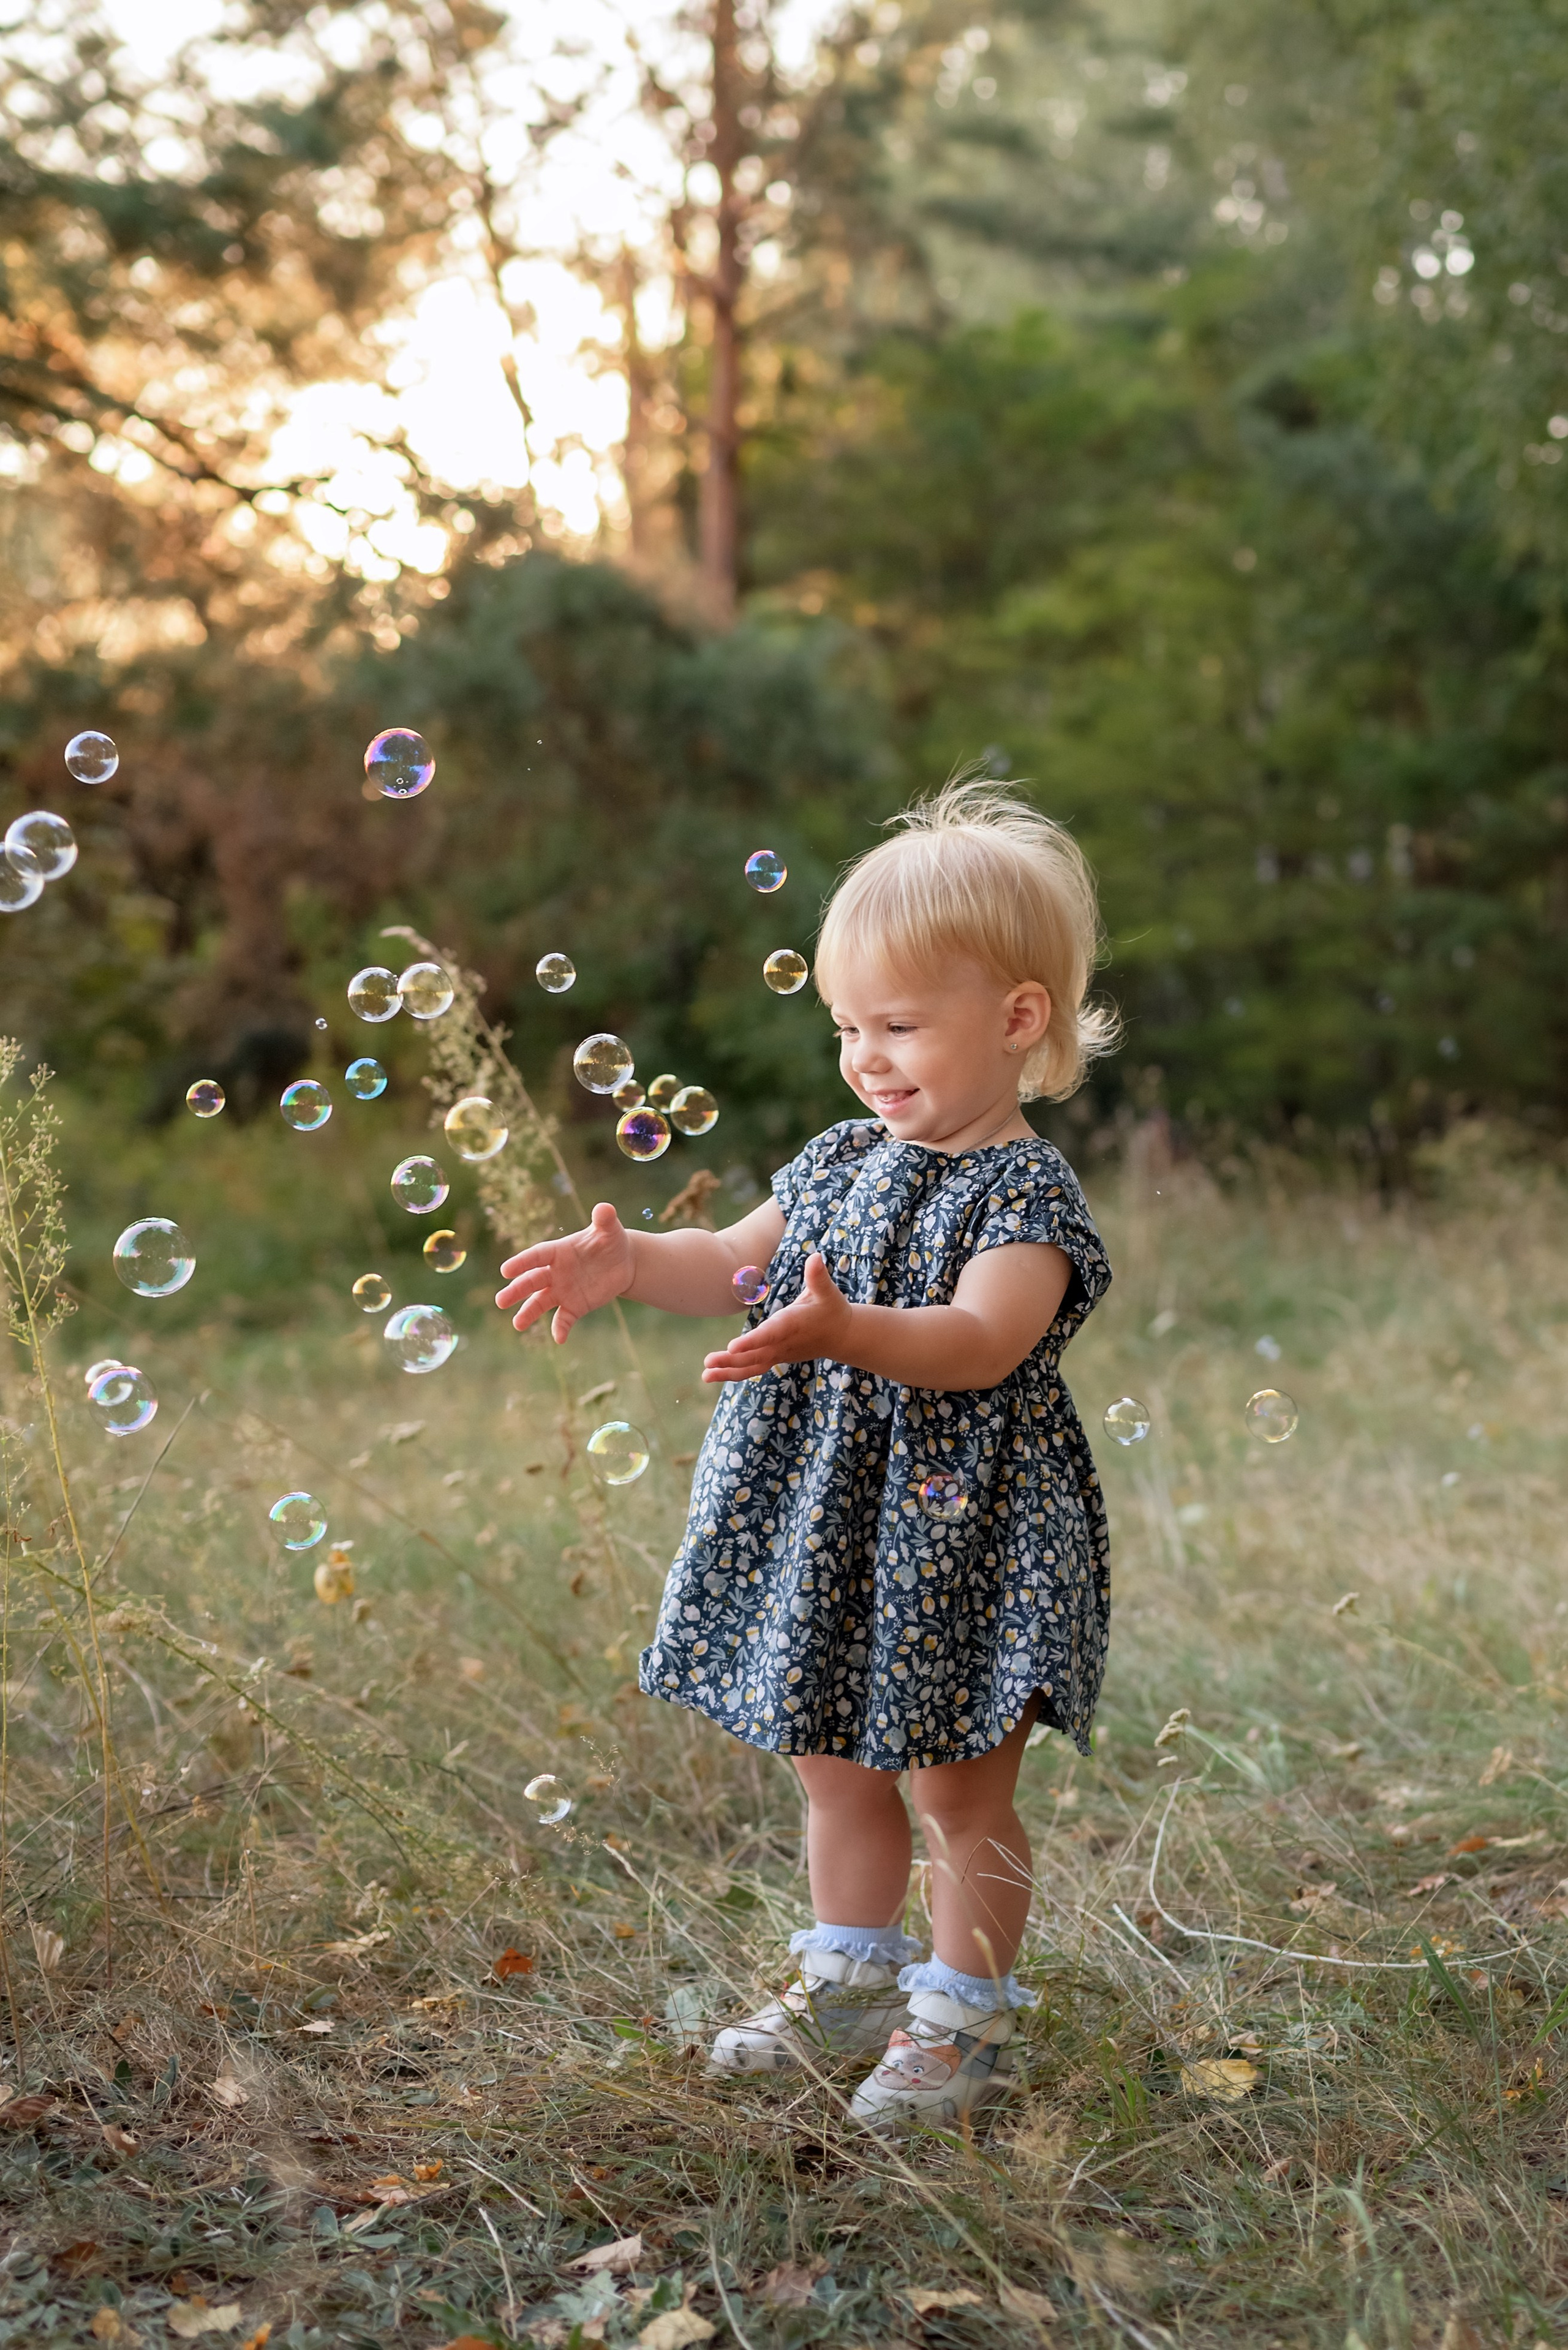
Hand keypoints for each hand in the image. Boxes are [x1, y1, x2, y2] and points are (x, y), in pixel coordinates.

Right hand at [495, 1202, 634, 1342]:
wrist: (622, 1262)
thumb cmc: (611, 1241)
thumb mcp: (610, 1229)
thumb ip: (605, 1219)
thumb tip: (605, 1208)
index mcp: (558, 1251)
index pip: (537, 1256)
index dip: (522, 1262)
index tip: (505, 1270)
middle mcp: (555, 1272)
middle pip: (532, 1281)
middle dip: (517, 1290)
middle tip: (500, 1301)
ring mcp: (563, 1290)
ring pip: (541, 1302)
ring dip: (528, 1313)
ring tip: (518, 1324)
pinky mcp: (574, 1306)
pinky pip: (565, 1318)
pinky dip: (561, 1328)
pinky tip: (560, 1339)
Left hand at [700, 1252, 851, 1383]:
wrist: (841, 1336)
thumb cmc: (832, 1309)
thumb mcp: (827, 1291)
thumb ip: (818, 1277)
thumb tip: (815, 1257)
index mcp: (792, 1325)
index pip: (770, 1335)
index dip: (751, 1341)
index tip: (732, 1347)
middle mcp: (783, 1343)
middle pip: (755, 1355)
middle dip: (731, 1360)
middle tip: (707, 1362)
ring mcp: (778, 1354)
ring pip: (751, 1366)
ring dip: (728, 1371)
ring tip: (705, 1375)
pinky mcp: (775, 1357)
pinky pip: (753, 1368)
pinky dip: (734, 1372)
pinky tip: (713, 1374)